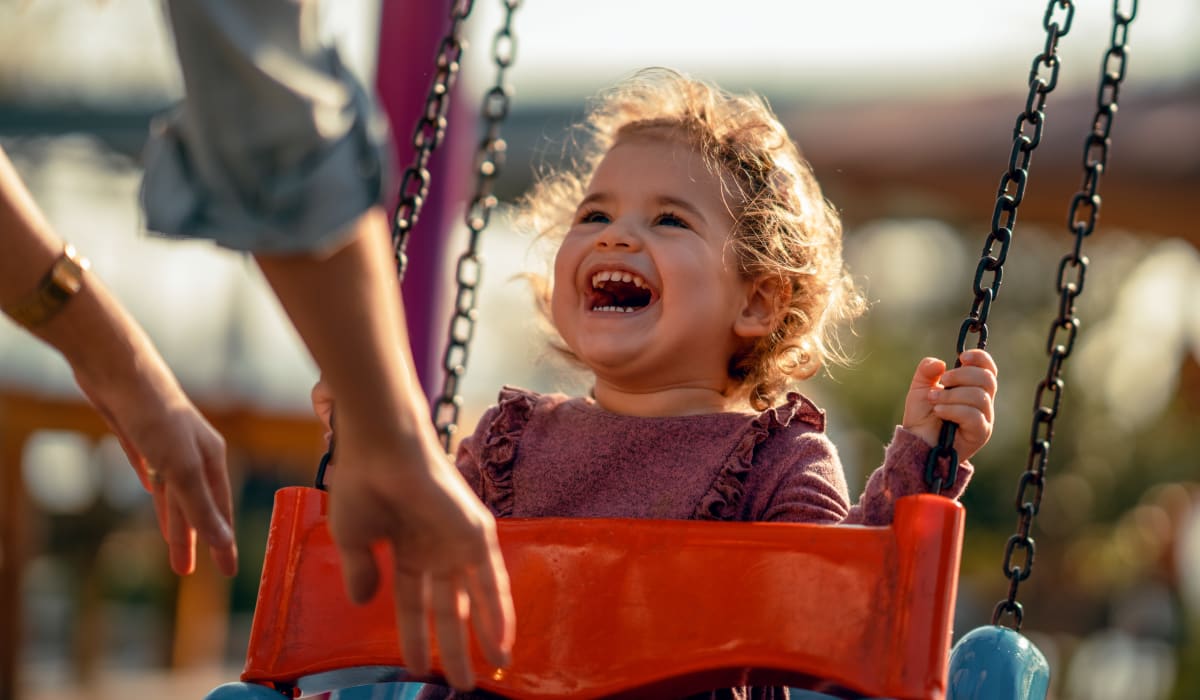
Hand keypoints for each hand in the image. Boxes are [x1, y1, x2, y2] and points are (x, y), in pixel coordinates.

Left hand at [77, 372, 237, 576]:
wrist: (119, 371)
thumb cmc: (156, 416)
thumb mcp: (180, 467)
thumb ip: (200, 506)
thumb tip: (221, 542)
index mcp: (210, 458)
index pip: (219, 510)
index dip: (222, 542)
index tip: (227, 572)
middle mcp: (193, 452)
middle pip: (196, 504)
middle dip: (193, 538)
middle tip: (187, 571)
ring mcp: (166, 444)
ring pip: (173, 491)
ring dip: (173, 520)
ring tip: (170, 549)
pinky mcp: (139, 436)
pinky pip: (152, 470)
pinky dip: (156, 487)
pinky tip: (152, 492)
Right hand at [312, 380, 514, 690]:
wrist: (379, 448)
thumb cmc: (362, 483)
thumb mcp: (354, 539)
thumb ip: (362, 572)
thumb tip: (364, 604)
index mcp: (407, 549)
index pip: (414, 603)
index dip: (414, 636)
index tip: (413, 667)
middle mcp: (437, 548)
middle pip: (448, 608)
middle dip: (452, 647)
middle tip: (459, 683)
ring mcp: (458, 541)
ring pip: (475, 600)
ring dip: (483, 638)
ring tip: (488, 674)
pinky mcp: (476, 532)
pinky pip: (491, 581)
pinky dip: (498, 613)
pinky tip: (501, 644)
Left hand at [902, 348, 997, 462]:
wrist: (917, 442)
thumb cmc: (922, 417)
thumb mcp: (920, 388)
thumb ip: (927, 371)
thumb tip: (941, 363)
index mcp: (974, 388)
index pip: (988, 369)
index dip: (980, 359)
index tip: (962, 356)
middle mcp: (984, 403)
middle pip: (987, 379)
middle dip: (961, 376)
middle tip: (943, 382)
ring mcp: (984, 418)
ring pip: (980, 397)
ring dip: (952, 395)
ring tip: (934, 400)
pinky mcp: (981, 433)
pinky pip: (974, 415)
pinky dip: (953, 410)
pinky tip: (939, 412)